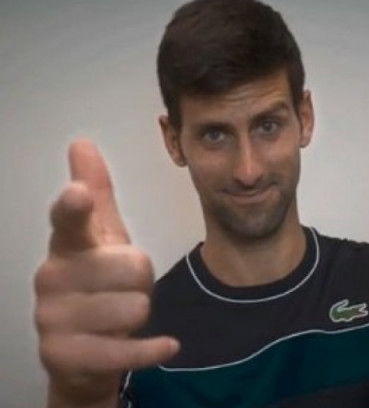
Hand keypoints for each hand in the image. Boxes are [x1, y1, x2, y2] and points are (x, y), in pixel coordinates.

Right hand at [34, 140, 178, 406]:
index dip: (74, 208)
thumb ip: (97, 195)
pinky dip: (154, 349)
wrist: (83, 352)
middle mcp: (53, 278)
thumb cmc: (97, 284)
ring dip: (141, 313)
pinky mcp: (67, 356)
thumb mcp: (102, 239)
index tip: (78, 194)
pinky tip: (168, 346)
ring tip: (120, 318)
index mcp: (66, 246)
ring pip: (137, 307)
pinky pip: (128, 351)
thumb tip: (82, 143)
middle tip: (123, 290)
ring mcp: (53, 319)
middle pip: (135, 267)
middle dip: (142, 281)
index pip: (69, 222)